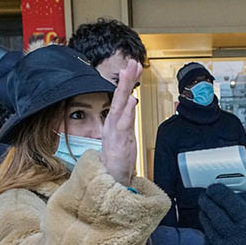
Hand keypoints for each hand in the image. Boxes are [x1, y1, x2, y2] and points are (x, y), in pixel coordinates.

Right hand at [101, 60, 141, 186]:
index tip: (134, 67)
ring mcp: (115, 132)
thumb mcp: (123, 136)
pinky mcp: (118, 142)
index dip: (127, 81)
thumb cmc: (117, 162)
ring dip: (125, 88)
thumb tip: (131, 102)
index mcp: (114, 122)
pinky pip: (123, 124)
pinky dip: (127, 111)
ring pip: (120, 106)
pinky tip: (130, 100)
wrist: (111, 181)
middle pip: (119, 97)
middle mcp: (113, 124)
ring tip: (129, 73)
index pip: (121, 97)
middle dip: (126, 79)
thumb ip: (126, 118)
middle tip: (132, 63)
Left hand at [199, 185, 245, 244]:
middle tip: (205, 196)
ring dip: (205, 218)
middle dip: (208, 202)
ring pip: (208, 230)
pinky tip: (207, 235)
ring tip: (204, 211)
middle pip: (214, 214)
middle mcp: (233, 238)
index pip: (229, 203)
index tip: (215, 188)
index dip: (220, 193)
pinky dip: (206, 239)